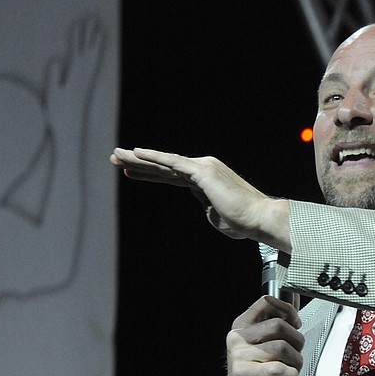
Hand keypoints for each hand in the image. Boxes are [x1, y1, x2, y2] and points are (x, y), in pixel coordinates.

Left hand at [110, 147, 289, 247]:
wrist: (259, 218)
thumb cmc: (243, 221)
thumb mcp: (218, 216)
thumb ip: (208, 209)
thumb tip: (206, 208)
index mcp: (206, 180)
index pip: (172, 176)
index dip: (150, 174)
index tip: (131, 173)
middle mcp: (204, 169)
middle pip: (164, 167)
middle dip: (139, 164)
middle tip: (115, 159)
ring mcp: (203, 168)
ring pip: (165, 163)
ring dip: (139, 160)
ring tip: (116, 156)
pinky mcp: (203, 172)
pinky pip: (173, 163)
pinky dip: (154, 158)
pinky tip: (137, 153)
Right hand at [217, 295, 303, 375]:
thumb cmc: (259, 374)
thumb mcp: (263, 345)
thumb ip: (275, 325)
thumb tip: (293, 301)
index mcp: (241, 326)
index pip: (266, 303)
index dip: (288, 310)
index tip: (296, 322)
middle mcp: (237, 338)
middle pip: (280, 327)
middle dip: (297, 342)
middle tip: (295, 354)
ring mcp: (239, 356)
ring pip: (283, 348)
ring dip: (296, 362)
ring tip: (290, 370)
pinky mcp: (245, 374)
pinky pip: (281, 369)